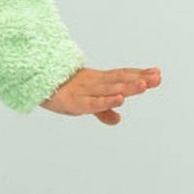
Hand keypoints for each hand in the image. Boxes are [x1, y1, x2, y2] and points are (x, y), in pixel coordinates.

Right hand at [41, 65, 160, 123]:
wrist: (36, 87)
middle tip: (157, 77)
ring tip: (143, 85)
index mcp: (97, 81)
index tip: (158, 73)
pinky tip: (118, 100)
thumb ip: (103, 111)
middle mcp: (93, 83)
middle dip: (138, 79)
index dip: (139, 74)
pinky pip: (91, 102)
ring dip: (126, 87)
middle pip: (119, 80)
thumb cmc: (63, 92)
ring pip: (108, 89)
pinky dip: (105, 101)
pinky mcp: (72, 102)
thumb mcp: (86, 103)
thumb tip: (118, 119)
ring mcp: (83, 91)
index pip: (121, 76)